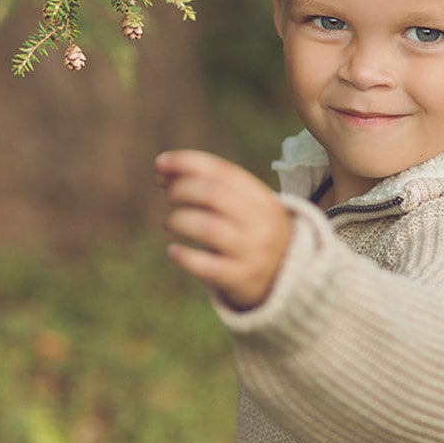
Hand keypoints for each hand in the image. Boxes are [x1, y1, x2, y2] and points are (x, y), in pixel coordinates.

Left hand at [154, 149, 291, 309]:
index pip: (221, 171)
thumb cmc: (247, 232)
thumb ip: (206, 186)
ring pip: (208, 228)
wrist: (283, 278)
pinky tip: (173, 251)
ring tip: (170, 222)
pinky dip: (184, 256)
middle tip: (170, 196)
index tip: (160, 162)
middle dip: (182, 189)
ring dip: (180, 220)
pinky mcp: (241, 279)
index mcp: (262, 198)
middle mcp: (261, 223)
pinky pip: (207, 266)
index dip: (186, 162)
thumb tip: (161, 170)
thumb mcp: (240, 207)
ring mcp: (253, 252)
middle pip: (214, 194)